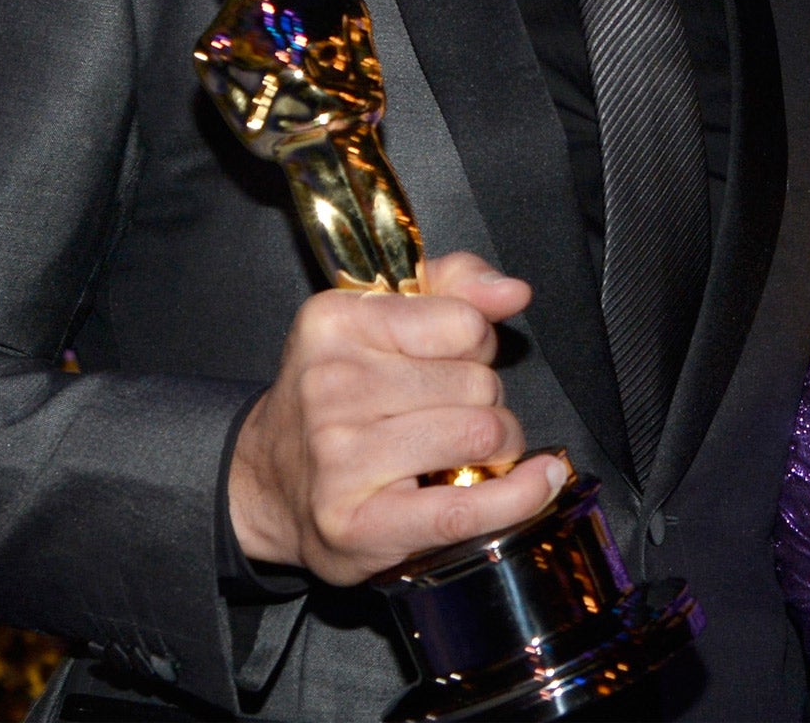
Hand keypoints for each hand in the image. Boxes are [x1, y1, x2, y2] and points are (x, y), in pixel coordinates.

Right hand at [229, 252, 568, 584]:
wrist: (270, 482)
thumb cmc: (341, 395)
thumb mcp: (384, 316)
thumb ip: (456, 285)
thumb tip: (512, 292)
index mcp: (336, 322)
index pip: (464, 323)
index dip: (477, 344)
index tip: (455, 360)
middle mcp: (330, 386)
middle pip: (478, 383)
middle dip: (485, 400)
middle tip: (449, 414)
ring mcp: (341, 458)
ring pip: (481, 435)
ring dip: (496, 447)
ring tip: (463, 451)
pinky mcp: (358, 524)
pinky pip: (465, 508)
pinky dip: (517, 497)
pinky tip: (538, 484)